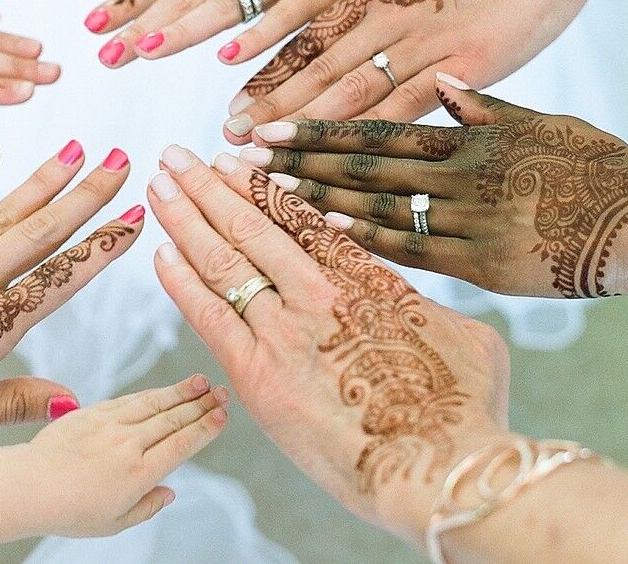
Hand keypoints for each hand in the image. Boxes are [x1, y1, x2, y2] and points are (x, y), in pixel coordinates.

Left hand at [23, 374, 229, 536]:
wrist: (27, 486)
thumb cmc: (68, 511)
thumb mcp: (114, 524)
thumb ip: (146, 507)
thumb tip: (169, 492)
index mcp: (138, 474)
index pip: (181, 443)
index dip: (205, 427)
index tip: (222, 415)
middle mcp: (128, 445)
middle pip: (173, 419)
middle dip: (202, 404)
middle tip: (223, 392)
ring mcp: (110, 425)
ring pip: (154, 403)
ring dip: (181, 391)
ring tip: (202, 381)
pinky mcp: (92, 413)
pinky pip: (129, 399)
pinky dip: (151, 394)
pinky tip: (164, 390)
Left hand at [147, 145, 509, 539]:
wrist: (437, 470)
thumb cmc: (466, 411)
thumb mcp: (466, 336)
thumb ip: (424, 308)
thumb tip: (410, 302)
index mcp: (367, 276)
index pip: (300, 217)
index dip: (259, 185)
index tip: (234, 161)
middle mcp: (318, 291)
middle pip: (251, 224)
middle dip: (209, 185)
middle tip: (177, 156)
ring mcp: (283, 331)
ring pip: (223, 258)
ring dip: (186, 216)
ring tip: (161, 183)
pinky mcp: (257, 376)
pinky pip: (208, 316)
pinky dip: (181, 281)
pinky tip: (161, 251)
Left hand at [222, 0, 616, 141]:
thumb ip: (379, 7)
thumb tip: (341, 38)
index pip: (308, 45)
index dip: (269, 79)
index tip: (233, 111)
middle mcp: (389, 19)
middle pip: (317, 72)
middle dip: (271, 110)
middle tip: (231, 143)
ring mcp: (426, 43)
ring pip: (351, 94)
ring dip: (304, 129)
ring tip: (265, 158)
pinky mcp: (465, 64)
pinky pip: (408, 108)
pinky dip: (369, 137)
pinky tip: (341, 164)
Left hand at [239, 78, 627, 297]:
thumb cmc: (593, 160)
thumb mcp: (538, 118)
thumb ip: (483, 106)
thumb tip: (446, 84)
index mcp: (466, 130)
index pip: (375, 124)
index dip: (316, 124)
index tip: (267, 125)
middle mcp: (459, 170)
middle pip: (363, 162)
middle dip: (301, 159)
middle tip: (244, 156)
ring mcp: (470, 218)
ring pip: (380, 206)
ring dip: (320, 199)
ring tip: (269, 193)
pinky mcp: (485, 263)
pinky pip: (416, 252)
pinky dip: (370, 242)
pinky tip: (327, 235)